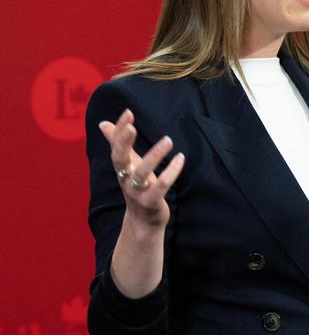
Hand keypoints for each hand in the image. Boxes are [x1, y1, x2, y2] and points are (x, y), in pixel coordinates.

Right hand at [99, 108, 184, 228]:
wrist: (142, 222)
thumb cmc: (137, 188)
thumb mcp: (128, 165)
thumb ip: (118, 144)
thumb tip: (102, 123)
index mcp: (120, 168)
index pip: (116, 147)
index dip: (119, 131)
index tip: (128, 112)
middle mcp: (125, 179)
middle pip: (120, 160)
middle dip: (123, 143)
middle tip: (132, 126)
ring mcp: (137, 192)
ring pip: (142, 173)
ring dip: (154, 156)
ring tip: (168, 140)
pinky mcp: (151, 202)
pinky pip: (161, 186)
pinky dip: (171, 171)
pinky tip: (181, 158)